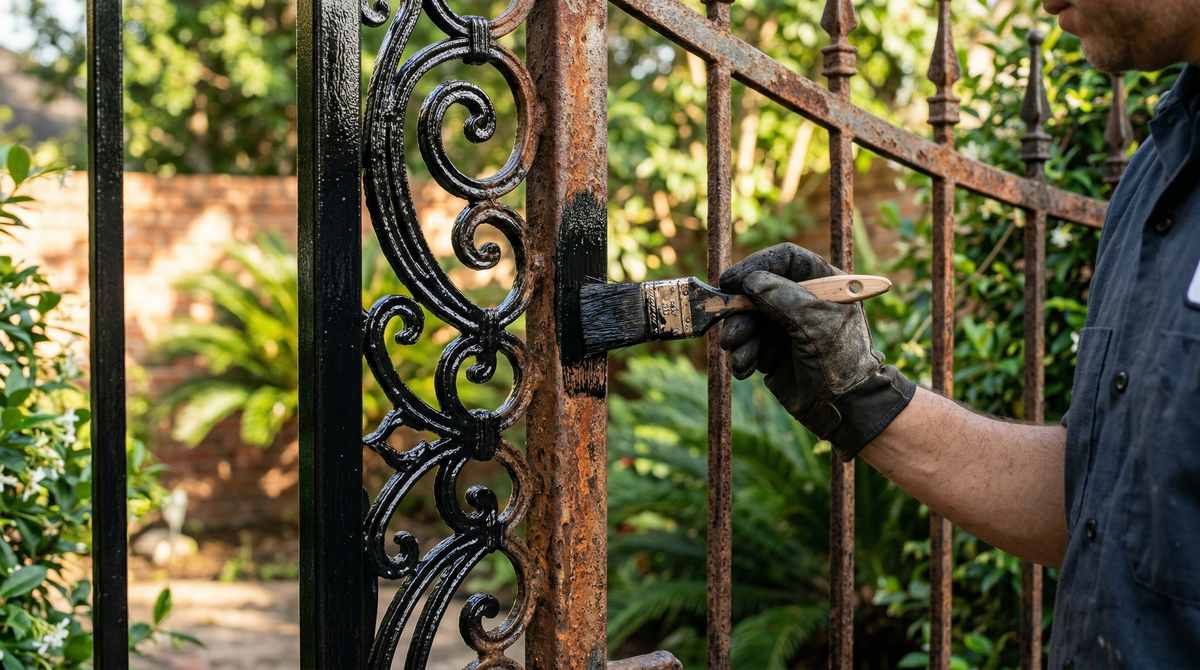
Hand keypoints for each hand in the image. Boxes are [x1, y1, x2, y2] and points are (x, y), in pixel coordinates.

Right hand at [718, 243, 915, 459]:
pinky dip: (743, 356)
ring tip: (740, 355)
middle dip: (740, 311)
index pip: (785, 259)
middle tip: (730, 330)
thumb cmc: (841, 358)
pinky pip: (747, 345)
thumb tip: (750, 281)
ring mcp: (786, 326)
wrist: (846, 407)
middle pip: (757, 290)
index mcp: (822, 284)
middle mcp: (801, 301)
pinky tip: (747, 368)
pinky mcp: (773, 352)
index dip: (756, 265)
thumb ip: (779, 295)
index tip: (730, 280)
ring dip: (738, 336)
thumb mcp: (812, 320)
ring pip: (747, 319)